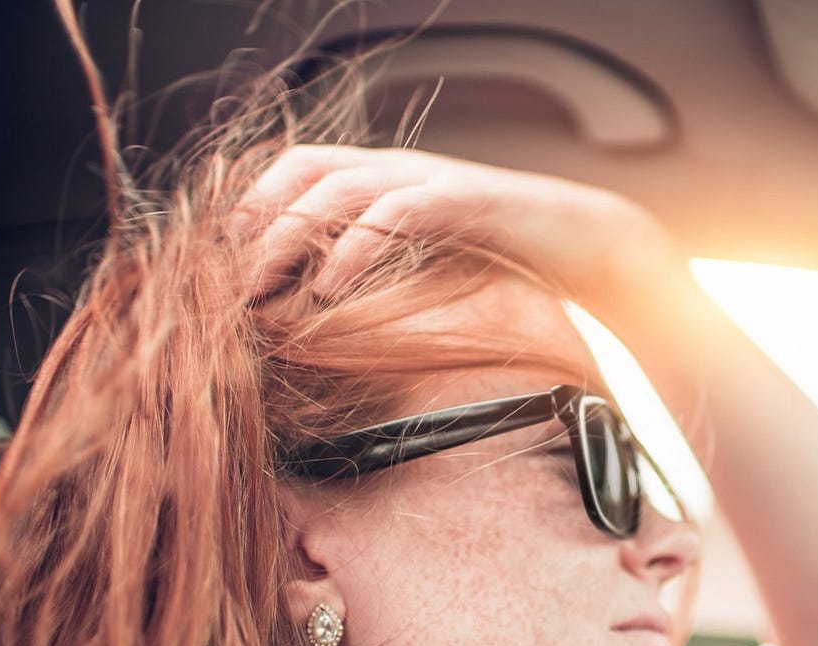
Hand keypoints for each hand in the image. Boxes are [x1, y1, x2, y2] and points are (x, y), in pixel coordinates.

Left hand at [231, 145, 686, 316]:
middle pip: (305, 171)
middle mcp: (402, 167)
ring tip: (263, 287)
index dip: (256, 202)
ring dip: (291, 237)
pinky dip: (352, 249)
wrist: (591, 242)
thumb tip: (329, 306)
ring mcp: (431, 180)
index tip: (226, 256)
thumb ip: (389, 264)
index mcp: (389, 176)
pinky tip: (329, 287)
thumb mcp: (436, 258)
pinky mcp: (462, 202)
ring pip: (337, 189)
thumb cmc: (514, 259)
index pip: (301, 167)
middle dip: (259, 224)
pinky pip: (393, 213)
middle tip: (232, 282)